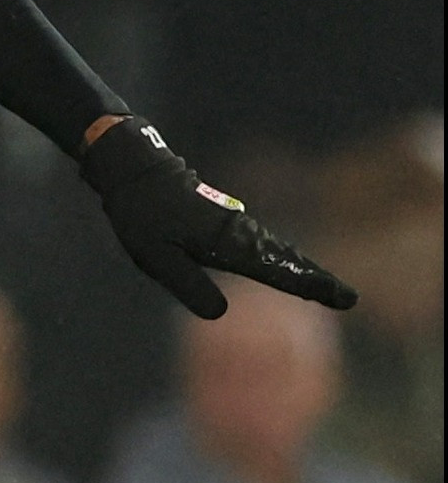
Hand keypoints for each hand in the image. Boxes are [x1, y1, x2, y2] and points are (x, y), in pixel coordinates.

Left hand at [80, 117, 356, 318]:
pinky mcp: (223, 220)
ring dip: (301, 267)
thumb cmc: (141, 215)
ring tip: (326, 286)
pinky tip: (287, 263)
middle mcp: (237, 232)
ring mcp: (232, 223)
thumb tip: (221, 313)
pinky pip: (261, 241)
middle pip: (285, 259)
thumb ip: (189, 287)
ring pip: (275, 248)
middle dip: (314, 278)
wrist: (134, 169)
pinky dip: (280, 254)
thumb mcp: (156, 258)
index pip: (276, 271)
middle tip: (348, 298)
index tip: (344, 297)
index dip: (309, 285)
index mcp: (225, 242)